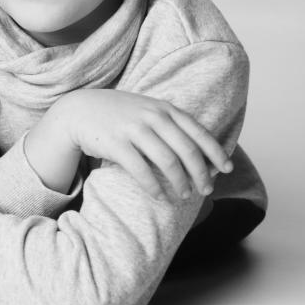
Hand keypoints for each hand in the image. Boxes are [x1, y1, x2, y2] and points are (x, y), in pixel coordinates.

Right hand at [38, 89, 232, 199]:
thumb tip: (201, 148)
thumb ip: (170, 122)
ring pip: (167, 161)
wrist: (78, 110)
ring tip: (185, 195)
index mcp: (163, 109)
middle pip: (186, 150)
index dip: (216, 153)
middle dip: (201, 173)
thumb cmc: (117, 114)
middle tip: (207, 190)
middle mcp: (152, 117)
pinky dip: (153, 186)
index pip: (198, 132)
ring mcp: (133, 129)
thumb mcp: (146, 109)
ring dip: (180, 182)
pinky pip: (140, 170)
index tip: (226, 170)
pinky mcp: (115, 144)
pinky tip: (160, 196)